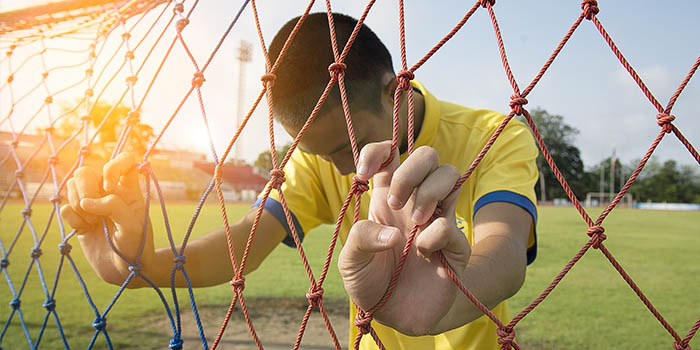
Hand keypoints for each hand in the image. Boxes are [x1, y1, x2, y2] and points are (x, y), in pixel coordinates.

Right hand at [60, 153, 153, 285]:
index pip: (123, 160)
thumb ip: (113, 207)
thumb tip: (85, 201)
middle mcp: (109, 193)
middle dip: (86, 187)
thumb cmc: (136, 246)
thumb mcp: (132, 225)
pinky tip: (83, 229)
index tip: (110, 184)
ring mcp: (93, 204)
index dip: (113, 166)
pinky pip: (65, 207)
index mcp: (129, 189)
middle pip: (87, 171)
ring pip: (73, 186)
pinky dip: (71, 217)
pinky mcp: (79, 218)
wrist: (126, 270)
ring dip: (77, 202)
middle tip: (92, 208)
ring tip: (91, 221)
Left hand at [338, 141, 470, 335]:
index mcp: (386, 197)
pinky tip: (423, 252)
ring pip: (449, 173)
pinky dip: (434, 235)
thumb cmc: (372, 283)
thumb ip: (361, 239)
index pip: (389, 154)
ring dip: (428, 193)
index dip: (377, 152)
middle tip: (394, 203)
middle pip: (427, 154)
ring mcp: (437, 218)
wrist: (396, 316)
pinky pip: (451, 224)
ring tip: (414, 223)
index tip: (363, 174)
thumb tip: (393, 233)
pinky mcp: (454, 243)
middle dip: (410, 171)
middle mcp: (414, 201)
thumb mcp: (352, 262)